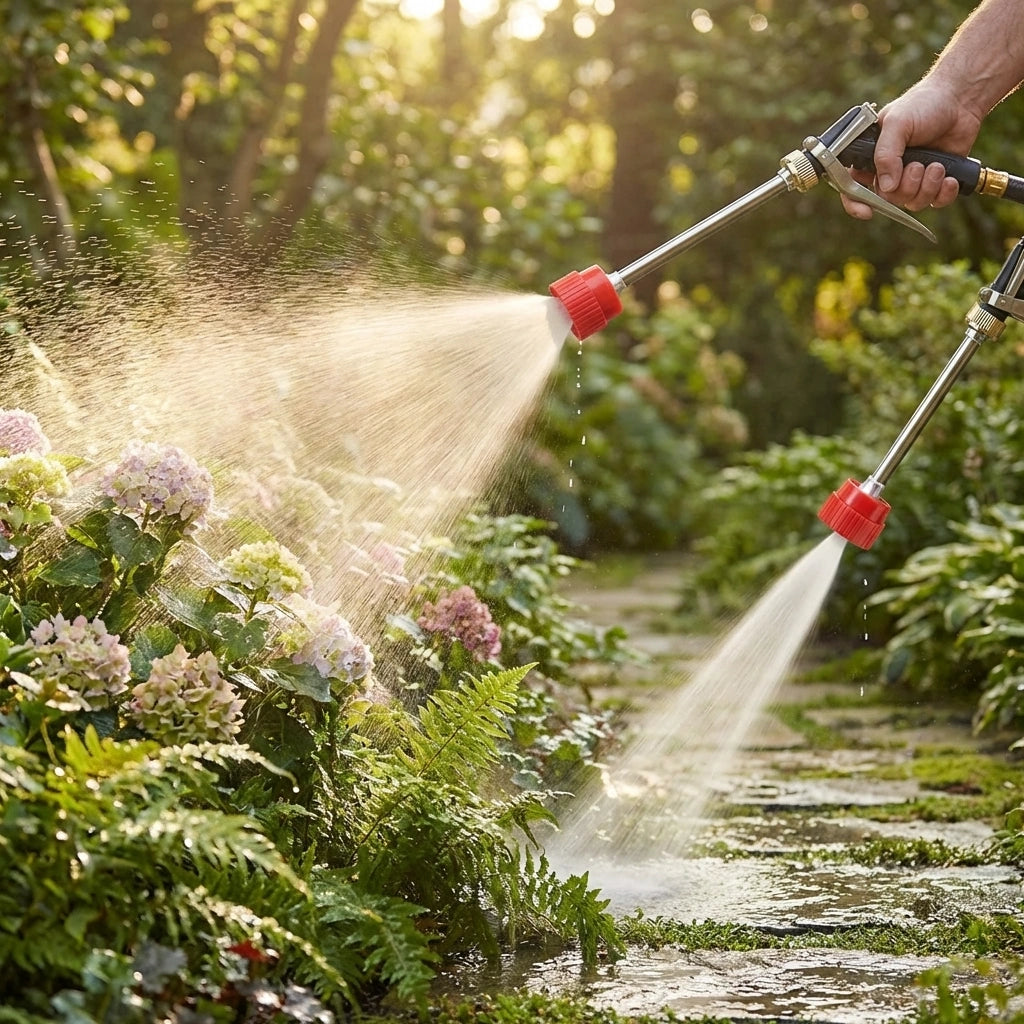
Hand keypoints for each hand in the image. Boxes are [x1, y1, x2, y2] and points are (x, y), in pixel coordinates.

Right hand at [841, 80, 983, 219]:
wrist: (960, 99)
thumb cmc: (924, 104)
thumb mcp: (897, 123)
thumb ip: (886, 154)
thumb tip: (886, 186)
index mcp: (872, 158)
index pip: (853, 188)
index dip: (855, 203)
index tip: (867, 211)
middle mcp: (889, 171)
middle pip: (888, 199)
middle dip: (905, 186)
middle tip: (917, 165)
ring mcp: (913, 178)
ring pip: (912, 203)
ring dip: (927, 187)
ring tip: (937, 165)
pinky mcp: (936, 182)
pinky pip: (935, 203)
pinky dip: (943, 194)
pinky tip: (950, 178)